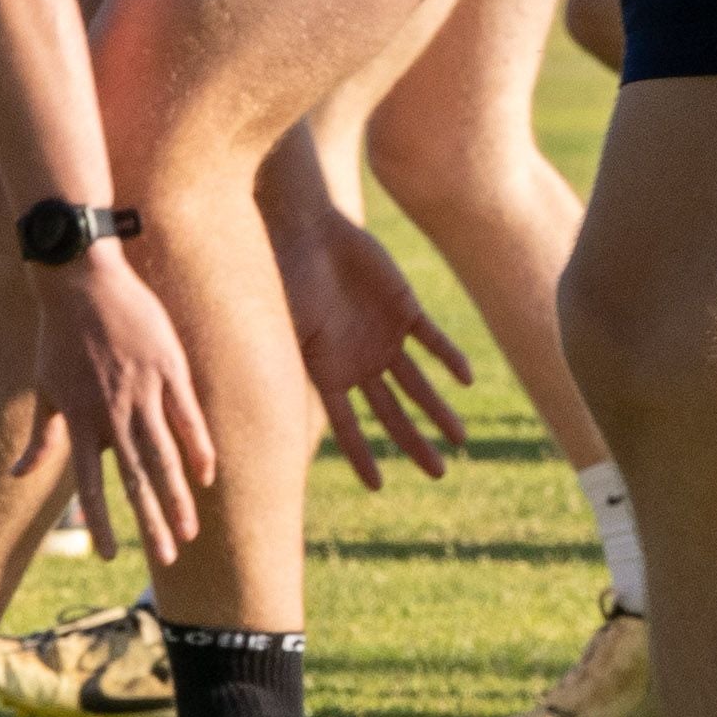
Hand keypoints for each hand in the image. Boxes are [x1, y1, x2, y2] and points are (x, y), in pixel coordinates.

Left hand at [22, 250, 215, 563]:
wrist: (79, 279)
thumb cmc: (59, 335)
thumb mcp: (44, 388)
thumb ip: (41, 438)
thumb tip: (20, 475)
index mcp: (80, 420)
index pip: (91, 484)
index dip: (101, 522)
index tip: (111, 556)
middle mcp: (111, 413)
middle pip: (135, 479)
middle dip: (152, 522)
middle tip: (167, 558)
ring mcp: (142, 391)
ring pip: (164, 455)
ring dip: (178, 497)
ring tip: (190, 531)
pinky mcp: (168, 368)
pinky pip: (187, 416)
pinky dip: (198, 447)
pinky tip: (208, 476)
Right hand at [275, 205, 474, 486]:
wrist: (305, 229)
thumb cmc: (283, 278)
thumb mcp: (279, 332)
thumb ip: (275, 367)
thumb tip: (251, 404)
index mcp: (327, 373)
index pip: (349, 426)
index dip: (362, 456)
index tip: (378, 487)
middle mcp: (358, 361)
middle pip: (392, 413)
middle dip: (415, 443)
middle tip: (439, 473)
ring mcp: (382, 336)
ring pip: (418, 384)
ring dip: (439, 411)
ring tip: (461, 440)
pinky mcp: (403, 308)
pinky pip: (432, 339)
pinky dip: (449, 357)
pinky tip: (465, 379)